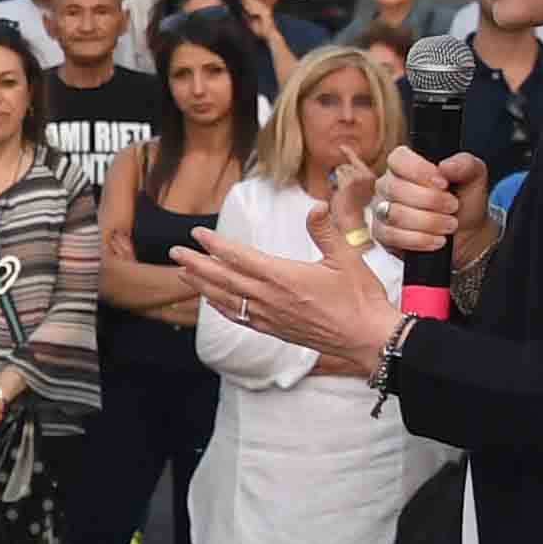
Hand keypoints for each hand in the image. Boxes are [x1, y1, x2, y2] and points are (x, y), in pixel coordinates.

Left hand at [178, 223, 404, 377]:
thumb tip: (315, 204)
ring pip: (227, 299)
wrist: (367, 338)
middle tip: (175, 253)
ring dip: (202, 285)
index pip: (239, 258)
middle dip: (196, 264)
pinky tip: (213, 302)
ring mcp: (271, 317)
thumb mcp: (347, 257)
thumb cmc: (360, 298)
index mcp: (284, 277)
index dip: (216, 245)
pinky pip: (241, 318)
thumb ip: (325, 230)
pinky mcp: (276, 330)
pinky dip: (222, 308)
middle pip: (224, 279)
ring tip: (183, 274)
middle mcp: (271, 298)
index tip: (197, 234)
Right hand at [364, 148, 480, 261]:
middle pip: (396, 189)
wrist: (467, 233)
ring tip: (450, 224)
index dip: (419, 171)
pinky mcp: (383, 234)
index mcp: (405, 165)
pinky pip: (392, 236)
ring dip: (428, 222)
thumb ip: (465, 165)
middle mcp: (388, 185)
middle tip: (453, 206)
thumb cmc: (464, 200)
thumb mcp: (474, 178)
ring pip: (395, 214)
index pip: (398, 159)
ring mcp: (382, 210)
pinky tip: (437, 240)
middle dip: (431, 201)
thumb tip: (446, 166)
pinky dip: (419, 239)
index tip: (443, 183)